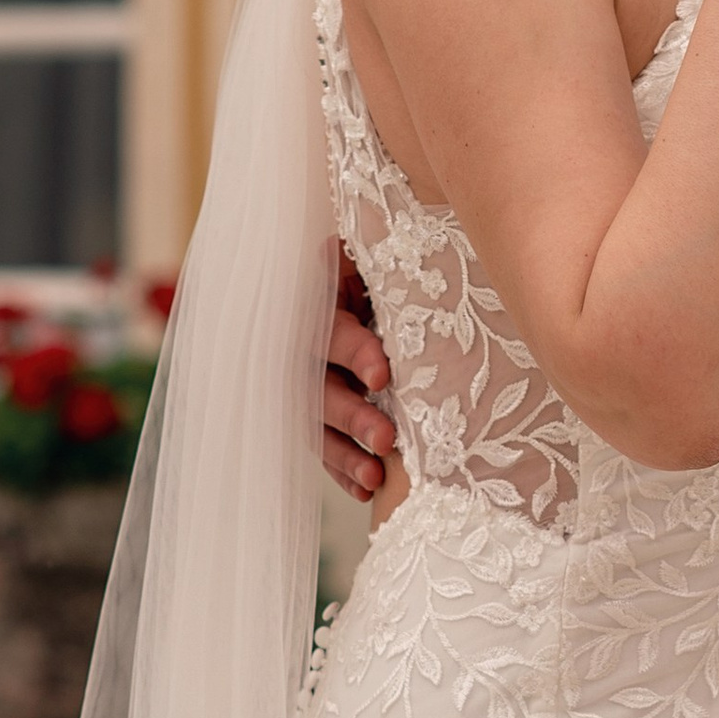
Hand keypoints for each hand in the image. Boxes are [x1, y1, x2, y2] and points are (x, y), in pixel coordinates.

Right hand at [322, 254, 396, 502]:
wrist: (332, 282)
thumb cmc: (367, 264)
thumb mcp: (365, 254)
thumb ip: (374, 255)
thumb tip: (418, 227)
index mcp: (314, 297)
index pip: (330, 328)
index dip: (354, 350)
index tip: (383, 374)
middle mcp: (301, 342)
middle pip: (318, 384)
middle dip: (351, 414)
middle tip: (386, 440)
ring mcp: (303, 379)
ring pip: (315, 421)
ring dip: (344, 453)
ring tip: (376, 477)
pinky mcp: (312, 410)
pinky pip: (320, 446)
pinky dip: (341, 468)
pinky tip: (365, 490)